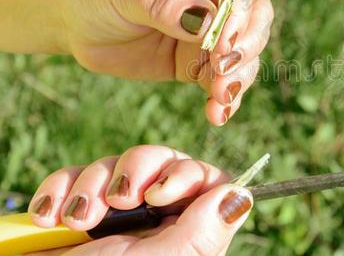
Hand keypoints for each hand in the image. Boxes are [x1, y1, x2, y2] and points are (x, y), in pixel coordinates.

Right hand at [28, 145, 252, 254]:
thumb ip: (205, 234)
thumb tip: (241, 197)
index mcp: (184, 234)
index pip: (207, 181)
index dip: (188, 173)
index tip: (160, 193)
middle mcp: (154, 221)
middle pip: (163, 161)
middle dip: (136, 171)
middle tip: (119, 201)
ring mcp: (114, 214)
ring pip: (117, 164)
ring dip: (92, 184)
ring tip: (77, 221)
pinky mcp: (74, 209)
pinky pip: (74, 176)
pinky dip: (60, 189)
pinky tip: (51, 217)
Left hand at [55, 0, 273, 124]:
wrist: (68, 17)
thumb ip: (168, 3)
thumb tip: (210, 21)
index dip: (240, 15)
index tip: (223, 43)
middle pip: (253, 20)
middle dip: (246, 48)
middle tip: (223, 72)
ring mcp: (207, 33)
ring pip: (244, 55)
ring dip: (239, 78)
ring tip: (219, 100)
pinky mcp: (195, 63)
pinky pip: (221, 81)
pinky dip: (224, 99)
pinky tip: (217, 115)